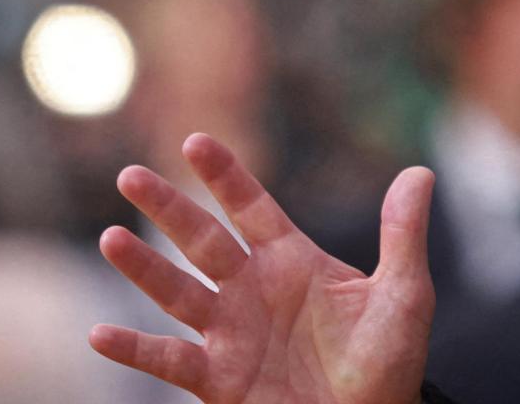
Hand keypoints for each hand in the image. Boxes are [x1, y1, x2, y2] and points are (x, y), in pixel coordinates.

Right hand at [90, 133, 434, 403]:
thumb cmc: (389, 361)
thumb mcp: (404, 295)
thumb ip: (402, 235)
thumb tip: (420, 172)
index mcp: (292, 262)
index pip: (252, 207)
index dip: (224, 176)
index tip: (195, 141)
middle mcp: (253, 290)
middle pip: (203, 240)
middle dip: (168, 208)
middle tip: (129, 175)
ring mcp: (231, 334)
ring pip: (178, 292)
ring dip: (144, 268)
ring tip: (110, 237)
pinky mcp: (218, 380)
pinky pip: (168, 361)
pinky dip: (135, 349)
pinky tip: (100, 335)